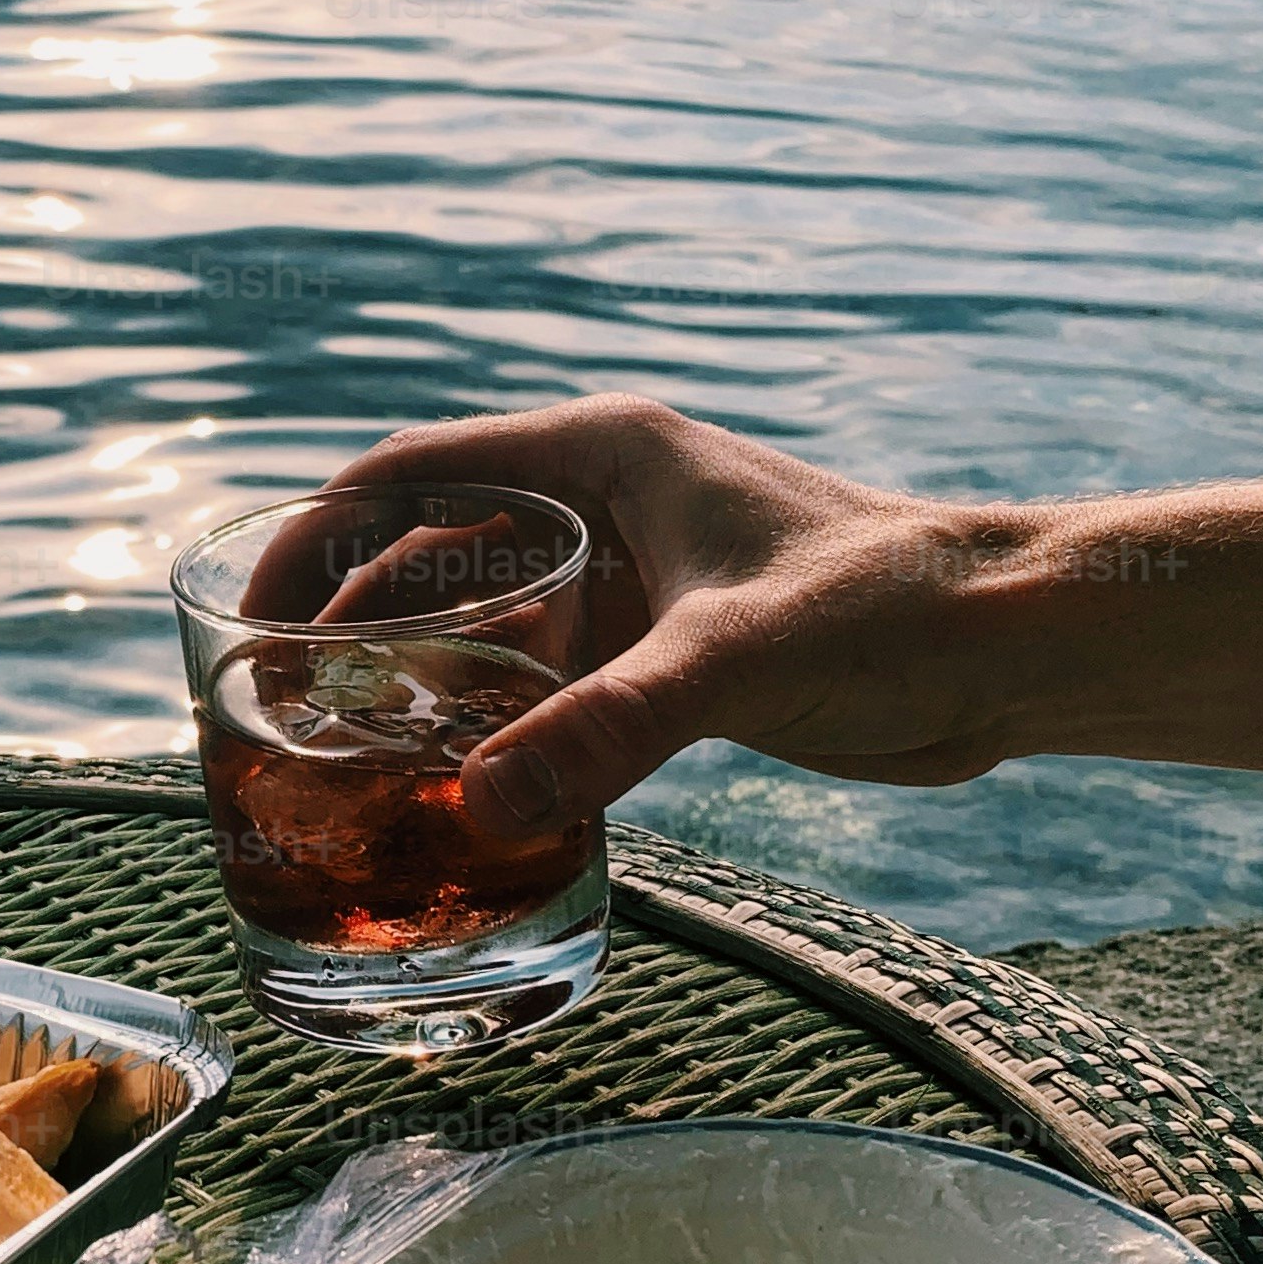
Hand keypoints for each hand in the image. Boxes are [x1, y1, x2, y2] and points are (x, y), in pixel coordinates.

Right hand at [327, 399, 1038, 841]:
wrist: (1015, 648)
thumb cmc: (892, 610)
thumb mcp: (735, 663)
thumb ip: (607, 731)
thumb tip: (482, 806)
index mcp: (603, 456)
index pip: (413, 474)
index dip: (318, 535)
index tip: (247, 608)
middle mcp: (604, 509)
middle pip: (431, 554)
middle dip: (349, 623)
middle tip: (270, 709)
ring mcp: (633, 585)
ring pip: (484, 627)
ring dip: (414, 683)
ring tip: (335, 761)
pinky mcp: (666, 657)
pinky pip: (545, 688)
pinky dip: (489, 729)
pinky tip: (446, 792)